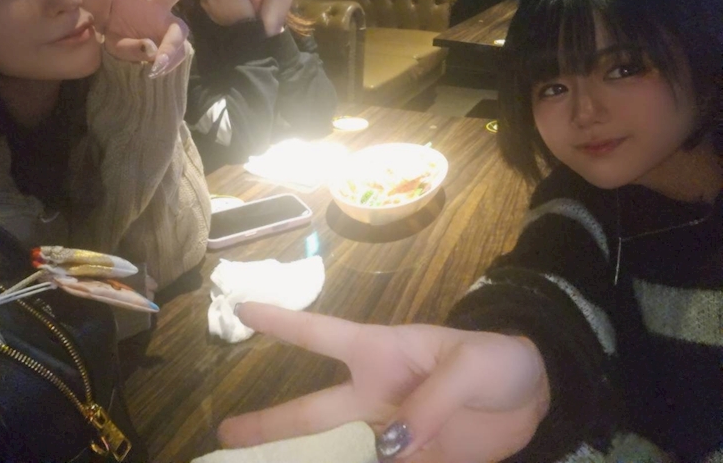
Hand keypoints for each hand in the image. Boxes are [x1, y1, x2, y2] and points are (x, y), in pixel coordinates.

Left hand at [104, 0, 212, 76]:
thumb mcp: (114, 47)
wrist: (132, 64)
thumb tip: (153, 48)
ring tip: (155, 68)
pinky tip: (155, 72)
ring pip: (177, 34)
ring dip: (168, 52)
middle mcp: (153, 5)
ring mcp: (168, 22)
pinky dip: (167, 64)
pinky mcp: (178, 41)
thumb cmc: (118, 44)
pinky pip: (177, 53)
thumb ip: (131, 47)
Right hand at [218, 304, 549, 462]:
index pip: (321, 335)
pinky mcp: (414, 462)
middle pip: (312, 413)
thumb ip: (431, 400)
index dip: (281, 322)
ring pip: (337, 451)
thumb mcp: (468, 366)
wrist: (536, 396)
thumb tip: (388, 447)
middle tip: (223, 436)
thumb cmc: (496, 360)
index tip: (241, 310)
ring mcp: (392, 433)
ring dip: (304, 461)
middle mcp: (375, 395)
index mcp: (380, 353)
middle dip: (268, 425)